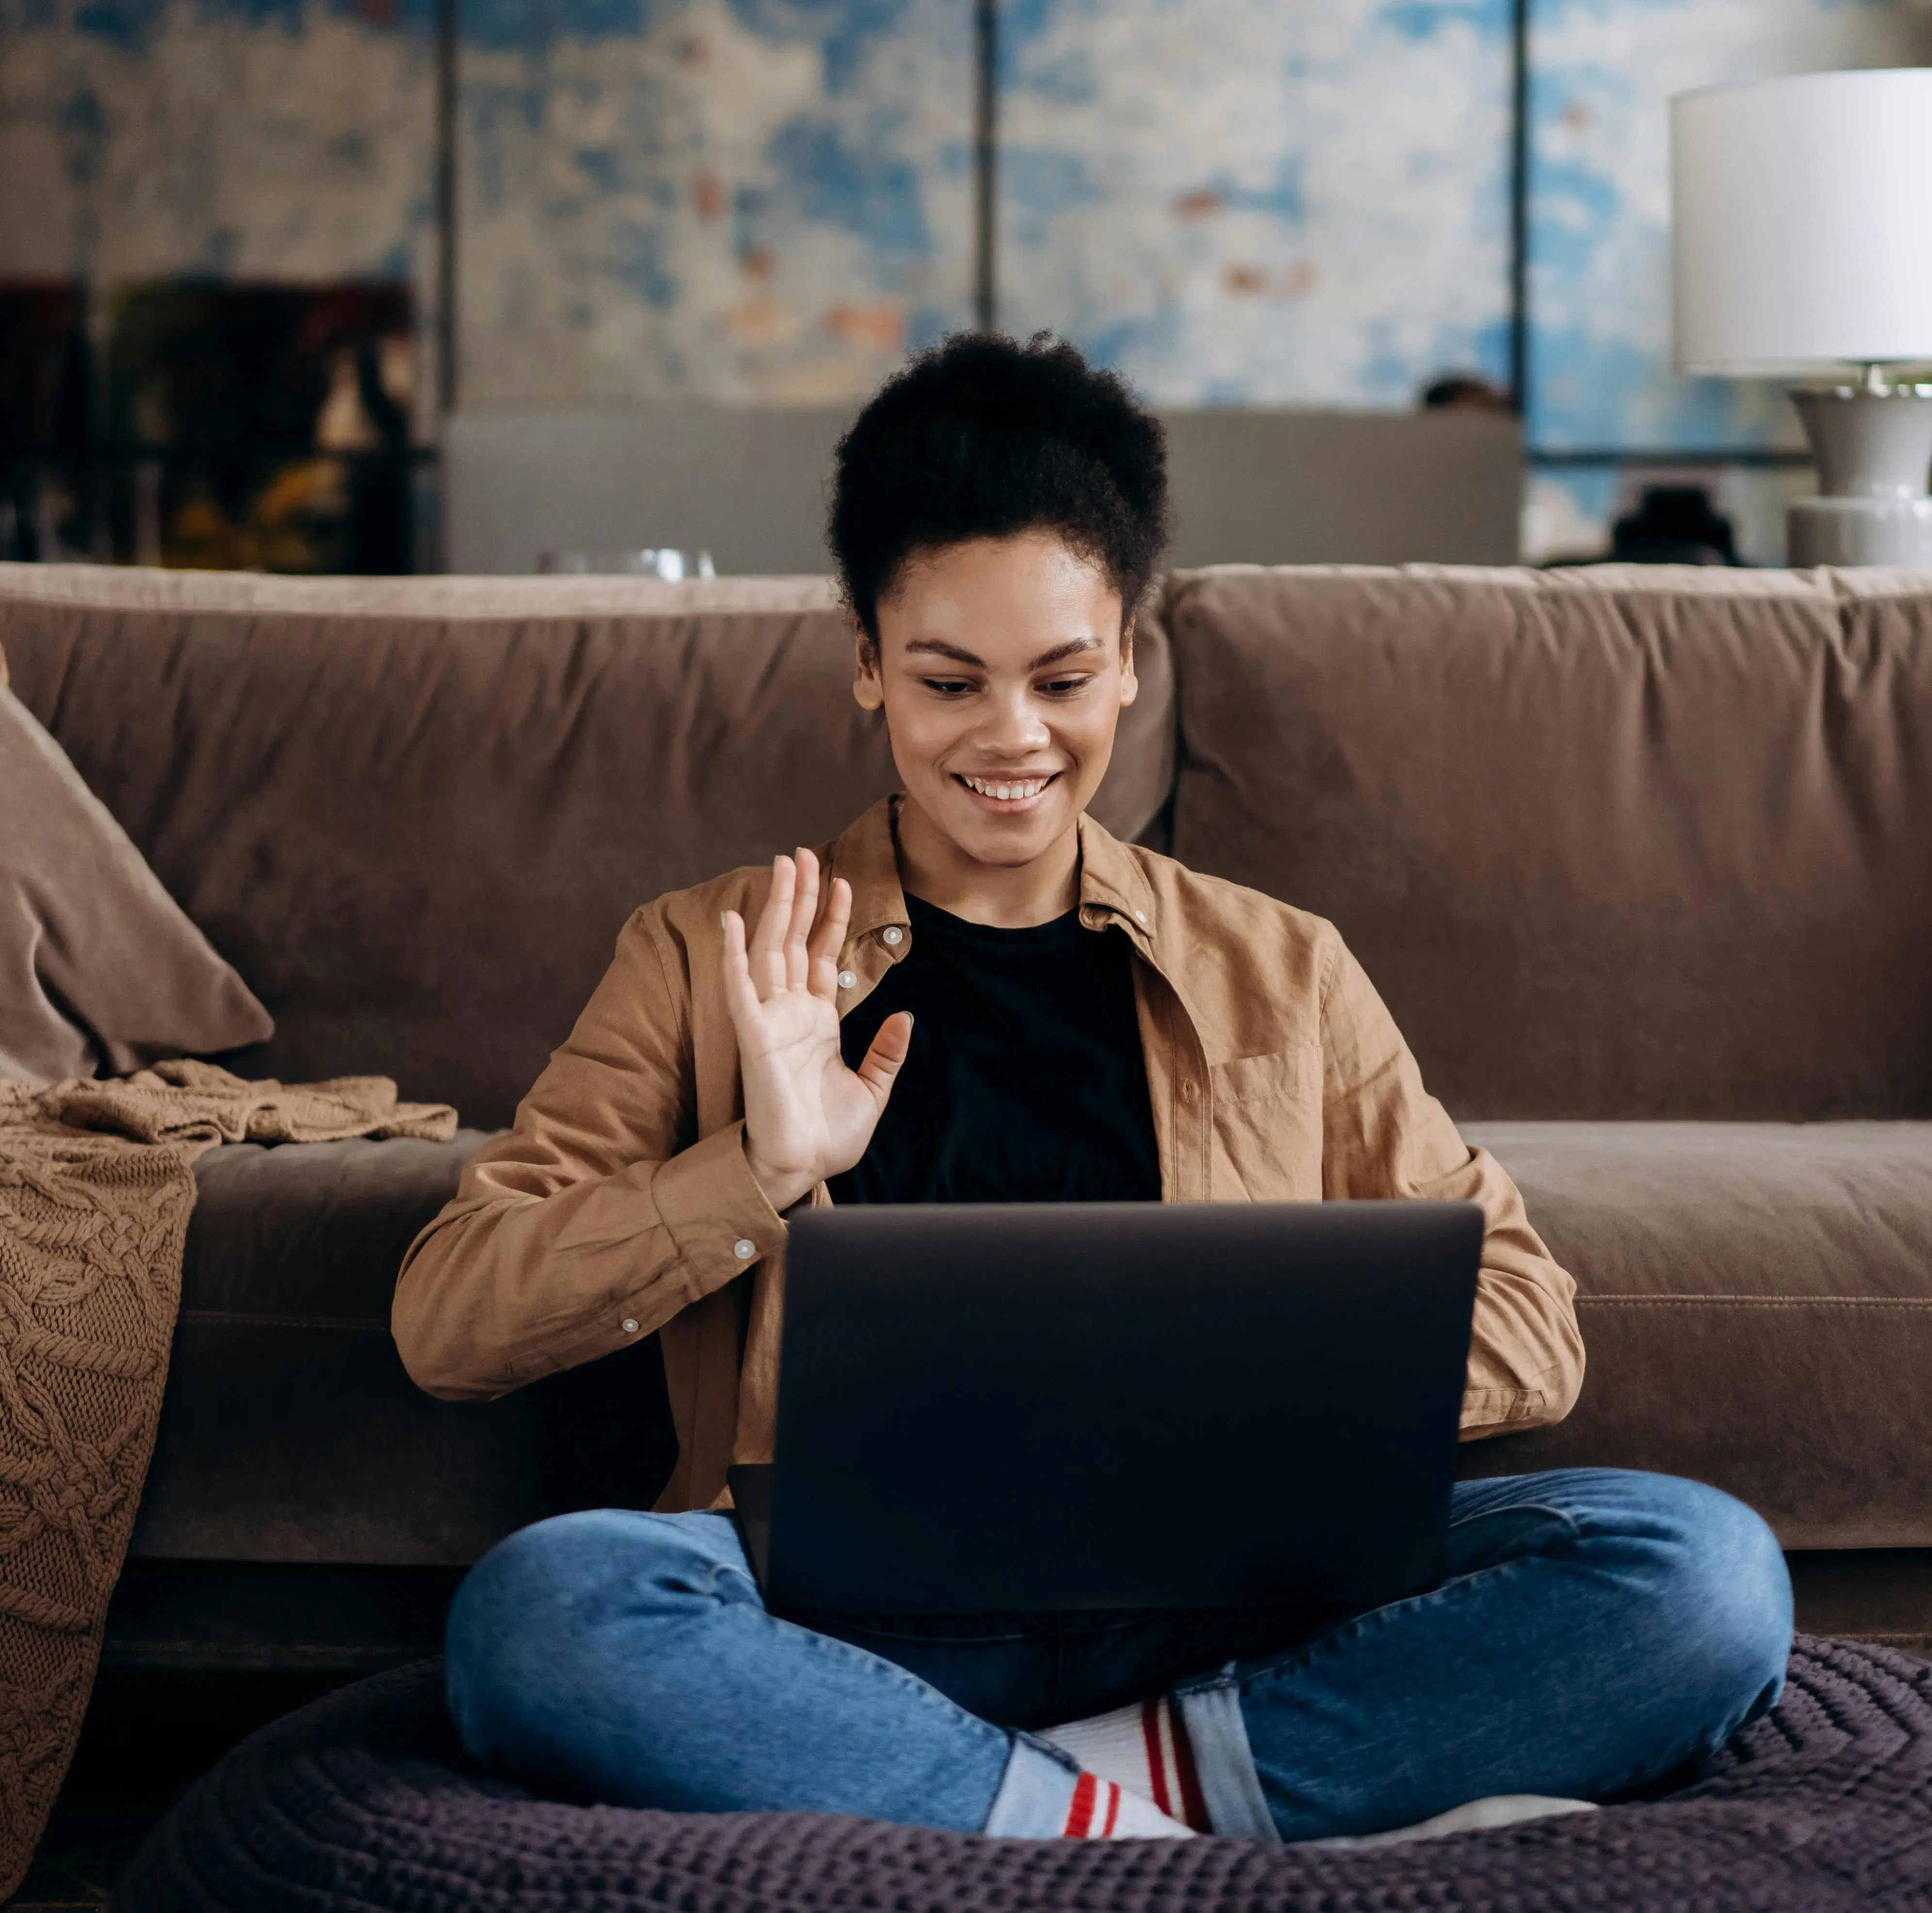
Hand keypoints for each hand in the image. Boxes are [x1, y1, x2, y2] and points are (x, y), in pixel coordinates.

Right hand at [722, 849, 912, 1210]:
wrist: (804, 1167)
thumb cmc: (829, 1135)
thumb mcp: (872, 1089)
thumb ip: (886, 1052)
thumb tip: (906, 1017)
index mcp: (817, 1023)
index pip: (822, 957)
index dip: (831, 919)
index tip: (843, 882)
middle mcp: (789, 1014)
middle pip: (793, 941)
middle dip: (800, 897)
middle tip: (801, 853)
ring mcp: (769, 1021)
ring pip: (771, 950)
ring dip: (776, 908)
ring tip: (783, 865)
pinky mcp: (754, 1036)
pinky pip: (740, 988)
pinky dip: (736, 955)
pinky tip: (735, 921)